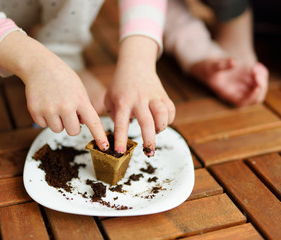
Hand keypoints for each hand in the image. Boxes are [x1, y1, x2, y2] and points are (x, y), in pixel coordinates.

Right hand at [0, 31, 108, 149]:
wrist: (40, 66)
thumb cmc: (62, 78)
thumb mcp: (79, 89)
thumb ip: (83, 107)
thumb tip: (83, 125)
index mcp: (80, 100)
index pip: (93, 122)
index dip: (100, 136)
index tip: (105, 147)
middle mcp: (65, 106)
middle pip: (73, 131)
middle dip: (72, 125)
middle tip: (67, 112)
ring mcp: (49, 109)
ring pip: (58, 130)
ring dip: (58, 122)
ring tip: (55, 105)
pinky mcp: (35, 111)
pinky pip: (44, 125)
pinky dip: (45, 119)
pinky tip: (45, 104)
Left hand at [105, 36, 174, 156]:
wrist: (135, 64)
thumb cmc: (120, 85)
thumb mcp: (109, 98)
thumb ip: (110, 115)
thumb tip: (109, 134)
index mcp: (122, 102)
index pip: (120, 123)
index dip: (120, 139)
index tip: (120, 152)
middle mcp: (138, 100)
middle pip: (146, 122)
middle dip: (149, 140)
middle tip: (148, 152)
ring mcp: (152, 97)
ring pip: (162, 114)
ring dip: (161, 128)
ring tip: (156, 133)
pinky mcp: (163, 95)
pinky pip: (171, 109)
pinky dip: (169, 119)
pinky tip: (162, 123)